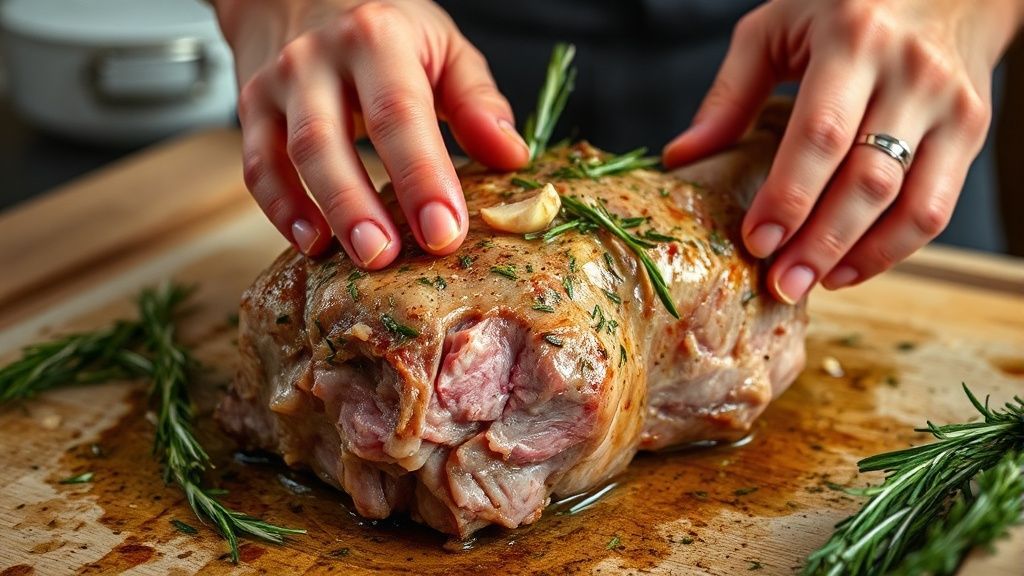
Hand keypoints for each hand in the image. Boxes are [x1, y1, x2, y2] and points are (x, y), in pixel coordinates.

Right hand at [214, 0, 528, 267]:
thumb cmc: (388, 32)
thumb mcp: (443, 47)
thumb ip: (478, 101)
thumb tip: (511, 156)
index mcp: (376, 38)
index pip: (399, 113)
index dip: (421, 177)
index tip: (445, 231)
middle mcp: (317, 57)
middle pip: (330, 139)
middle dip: (359, 205)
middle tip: (390, 257)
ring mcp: (278, 84)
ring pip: (288, 156)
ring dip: (325, 213)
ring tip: (360, 258)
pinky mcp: (251, 109)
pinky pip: (258, 167)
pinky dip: (280, 209)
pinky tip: (312, 243)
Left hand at [663, 0, 1021, 302]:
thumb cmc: (845, 6)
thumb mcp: (776, 29)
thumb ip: (730, 94)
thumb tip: (682, 158)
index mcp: (853, 41)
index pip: (819, 135)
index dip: (788, 196)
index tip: (756, 241)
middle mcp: (910, 73)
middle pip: (866, 179)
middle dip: (819, 243)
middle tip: (780, 283)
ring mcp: (950, 104)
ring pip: (910, 203)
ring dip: (858, 256)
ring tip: (811, 283)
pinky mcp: (971, 130)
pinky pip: (937, 208)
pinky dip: (894, 250)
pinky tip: (850, 269)